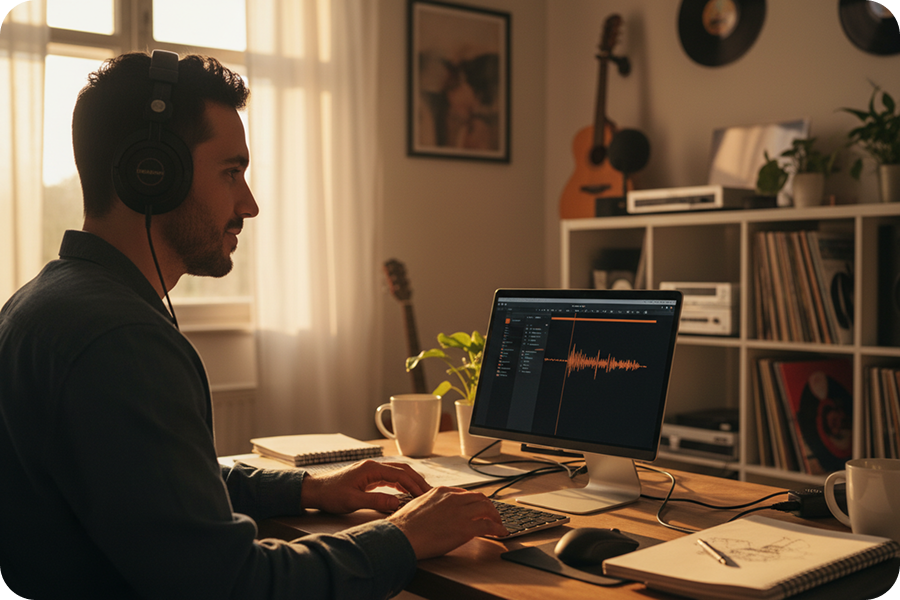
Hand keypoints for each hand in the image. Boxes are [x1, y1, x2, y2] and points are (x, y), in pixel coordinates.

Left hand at [301, 460, 429, 513]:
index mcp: (371, 469)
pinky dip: (401, 483)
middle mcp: (373, 466)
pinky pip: (390, 477)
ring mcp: (371, 470)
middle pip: (402, 470)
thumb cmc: (331, 495)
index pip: (400, 474)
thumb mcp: (353, 501)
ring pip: (397, 472)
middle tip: (430, 493)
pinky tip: (406, 492)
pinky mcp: (369, 476)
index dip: (415, 485)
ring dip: (410, 481)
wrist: (315, 491)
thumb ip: (376, 501)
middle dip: (417, 480)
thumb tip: (397, 503)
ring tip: (422, 493)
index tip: (426, 495)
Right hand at [387, 487, 507, 558]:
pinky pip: (488, 526)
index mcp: (441, 492)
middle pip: (480, 498)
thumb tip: (434, 512)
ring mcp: (460, 512)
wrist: (401, 535)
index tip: (477, 508)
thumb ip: (430, 505)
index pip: (465, 494)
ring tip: (499, 524)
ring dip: (496, 517)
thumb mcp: (417, 505)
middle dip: (489, 506)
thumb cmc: (404, 525)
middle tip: (492, 515)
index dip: (474, 502)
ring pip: (487, 508)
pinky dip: (498, 529)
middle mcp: (453, 498)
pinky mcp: (465, 528)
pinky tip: (501, 533)